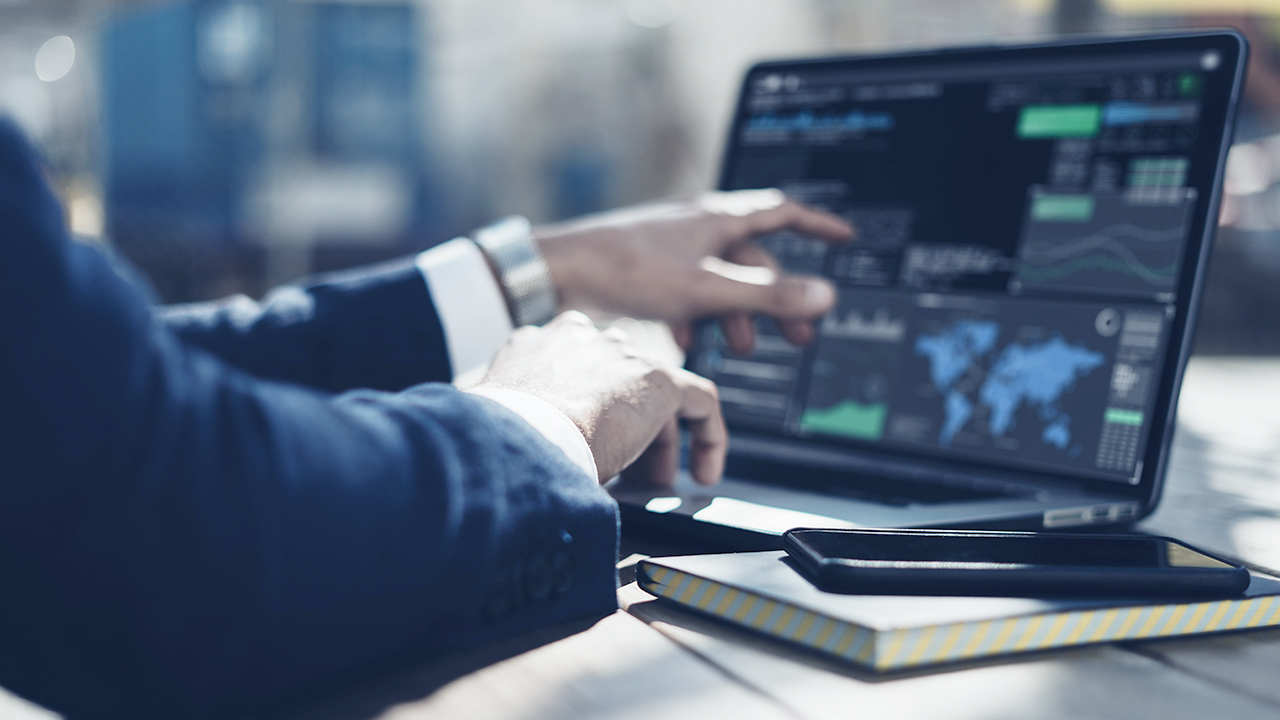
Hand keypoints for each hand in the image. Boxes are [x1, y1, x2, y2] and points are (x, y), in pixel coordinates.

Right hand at [471, 311, 726, 485]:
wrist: (521, 440)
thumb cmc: (500, 443)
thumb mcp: (503, 426)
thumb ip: (519, 427)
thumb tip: (514, 462)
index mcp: (535, 346)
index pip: (575, 374)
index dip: (587, 414)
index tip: (590, 448)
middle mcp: (581, 339)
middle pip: (617, 383)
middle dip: (626, 430)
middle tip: (627, 473)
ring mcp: (621, 353)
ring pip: (654, 395)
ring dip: (661, 441)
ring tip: (658, 482)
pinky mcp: (657, 378)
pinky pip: (699, 401)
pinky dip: (708, 436)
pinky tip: (704, 471)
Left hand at [534, 189, 853, 352]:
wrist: (557, 274)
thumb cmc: (626, 271)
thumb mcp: (707, 289)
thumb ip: (767, 296)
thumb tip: (825, 297)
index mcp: (717, 220)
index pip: (782, 213)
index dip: (818, 225)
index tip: (844, 239)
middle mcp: (696, 227)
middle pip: (753, 260)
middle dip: (777, 298)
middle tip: (797, 336)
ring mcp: (670, 247)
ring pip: (718, 280)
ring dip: (735, 313)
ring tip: (740, 346)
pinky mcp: (645, 270)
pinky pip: (684, 291)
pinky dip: (695, 316)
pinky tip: (687, 341)